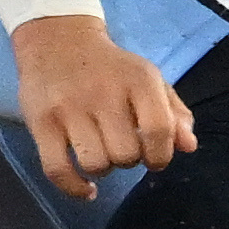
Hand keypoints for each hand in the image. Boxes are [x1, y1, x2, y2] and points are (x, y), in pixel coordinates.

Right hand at [10, 14, 197, 201]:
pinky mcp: (41, 123)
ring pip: (94, 164)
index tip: (154, 158)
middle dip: (129, 160)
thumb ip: (174, 113)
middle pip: (125, 154)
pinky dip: (74, 187)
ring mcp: (68, 108)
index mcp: (138, 80)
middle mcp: (103, 93)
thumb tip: (188, 147)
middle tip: (121, 146)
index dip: (161, 155)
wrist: (57, 41)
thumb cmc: (111, 67)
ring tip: (100, 153)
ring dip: (102, 169)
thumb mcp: (149, 79)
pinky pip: (57, 170)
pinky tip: (86, 188)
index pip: (158, 130)